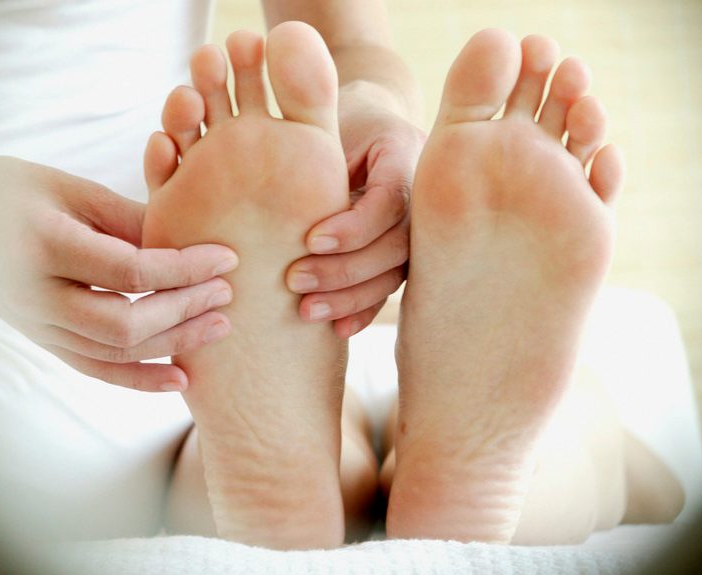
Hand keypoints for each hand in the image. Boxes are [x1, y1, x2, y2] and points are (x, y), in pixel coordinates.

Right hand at [0, 148, 238, 391]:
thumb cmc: (13, 191)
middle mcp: (38, 297)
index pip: (131, 271)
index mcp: (46, 247)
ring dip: (173, 345)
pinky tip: (181, 378)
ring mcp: (36, 326)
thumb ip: (129, 218)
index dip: (185, 269)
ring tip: (219, 328)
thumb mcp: (71, 189)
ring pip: (114, 353)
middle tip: (228, 294)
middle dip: (185, 311)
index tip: (226, 257)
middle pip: (127, 323)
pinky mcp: (41, 341)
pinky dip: (139, 378)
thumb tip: (191, 241)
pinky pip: (95, 369)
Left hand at [285, 83, 424, 336]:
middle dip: (346, 269)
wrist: (366, 121)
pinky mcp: (403, 252)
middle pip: (397, 244)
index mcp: (406, 153)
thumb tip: (278, 195)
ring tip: (306, 311)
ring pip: (395, 272)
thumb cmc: (333, 117)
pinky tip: (337, 329)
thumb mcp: (324, 119)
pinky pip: (390, 286)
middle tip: (294, 281)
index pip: (390, 199)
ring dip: (352, 297)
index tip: (311, 240)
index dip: (354, 226)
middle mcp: (423, 195)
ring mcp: (419, 228)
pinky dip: (364, 310)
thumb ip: (314, 152)